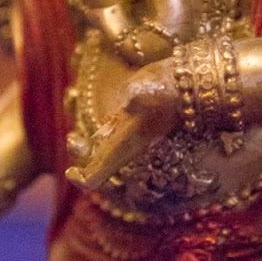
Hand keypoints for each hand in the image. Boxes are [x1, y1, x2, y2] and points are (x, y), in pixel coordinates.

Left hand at [65, 61, 179, 190]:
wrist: (191, 81)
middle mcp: (125, 144)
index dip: (82, 179)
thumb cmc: (172, 86)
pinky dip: (93, 135)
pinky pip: (105, 135)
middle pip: (96, 167)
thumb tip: (128, 98)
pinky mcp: (127, 119)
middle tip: (74, 139)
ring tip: (75, 136)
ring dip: (85, 147)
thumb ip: (141, 94)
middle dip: (80, 158)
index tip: (70, 171)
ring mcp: (126, 132)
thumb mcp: (157, 88)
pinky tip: (90, 118)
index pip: (98, 176)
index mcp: (125, 144)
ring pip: (99, 151)